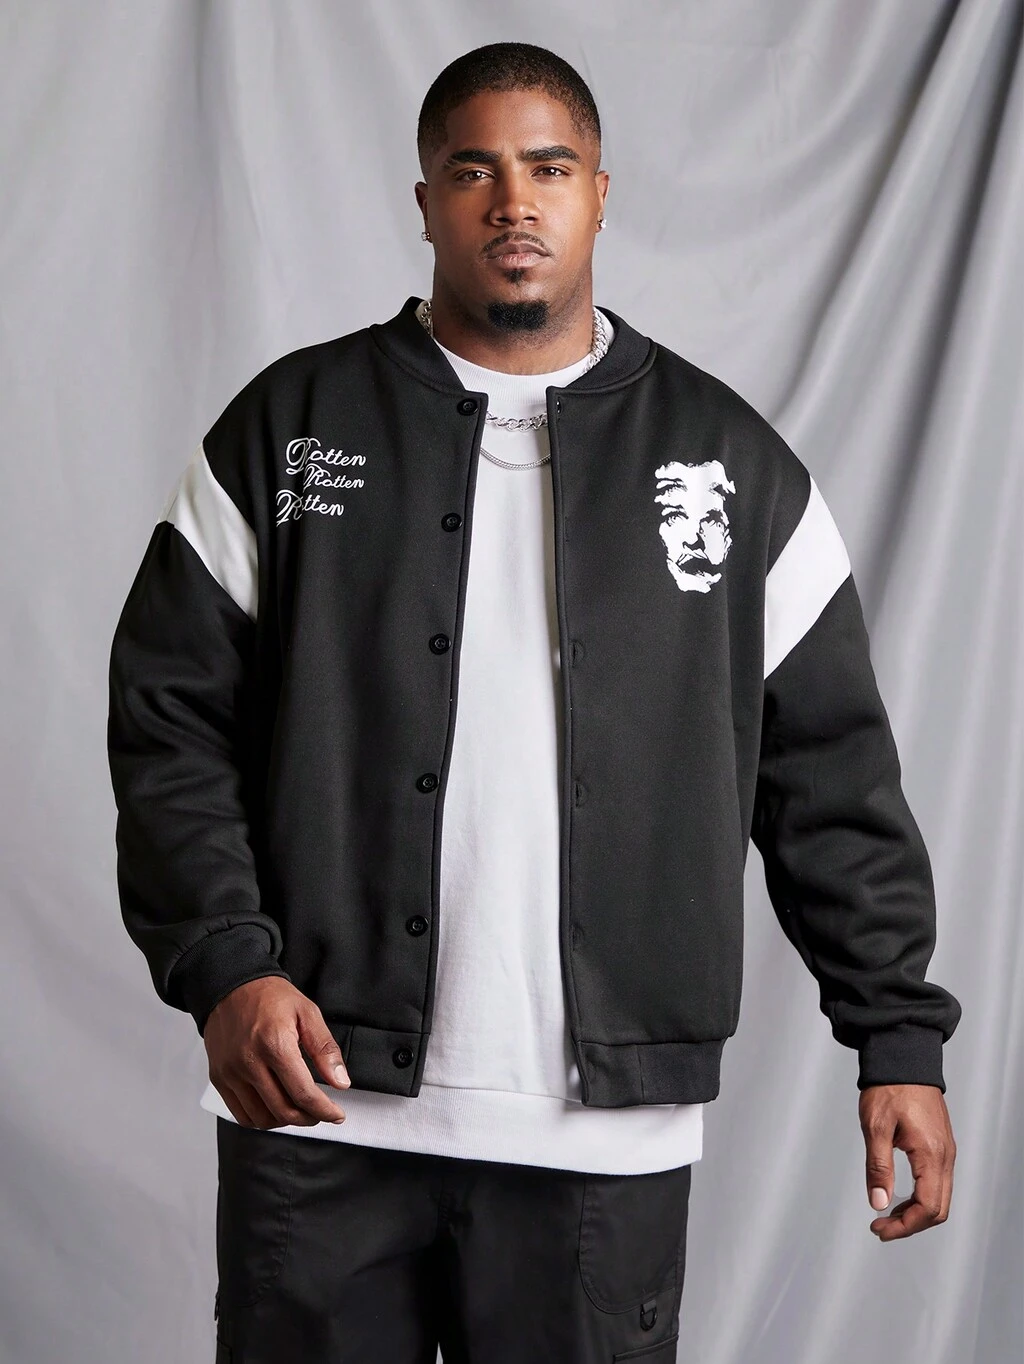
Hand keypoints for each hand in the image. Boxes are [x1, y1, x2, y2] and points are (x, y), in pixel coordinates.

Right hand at [204, 977, 351, 1129]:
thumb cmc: (270, 997)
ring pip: (261, 1119)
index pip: (303, 1093)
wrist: (231, 987)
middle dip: (308, 1118)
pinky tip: (275, 1107)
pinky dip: (261, 1119)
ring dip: (285, 1121)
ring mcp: (231, 1073)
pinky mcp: (219, 1078)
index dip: (324, 1110)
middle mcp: (249, 1062)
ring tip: (299, 1108)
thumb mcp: (308, 1013)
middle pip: (283, 1111)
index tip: (336, 1114)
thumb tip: (341, 1082)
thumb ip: (326, 1049)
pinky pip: (241, 1114)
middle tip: (320, 1112)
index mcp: (275, 1044)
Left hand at [859, 1083, 955, 1240]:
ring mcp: (946, 1151)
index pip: (928, 1207)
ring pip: (940, 1197)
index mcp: (931, 1154)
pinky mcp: (941, 1145)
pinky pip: (938, 1182)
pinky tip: (899, 1194)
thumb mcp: (876, 1127)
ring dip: (916, 1212)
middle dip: (910, 1224)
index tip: (879, 1229)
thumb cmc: (889, 1087)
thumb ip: (878, 1168)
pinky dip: (921, 1196)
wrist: (904, 1057)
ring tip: (887, 1214)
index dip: (904, 1226)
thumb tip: (879, 1204)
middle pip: (938, 1209)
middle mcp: (945, 1156)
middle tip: (881, 1227)